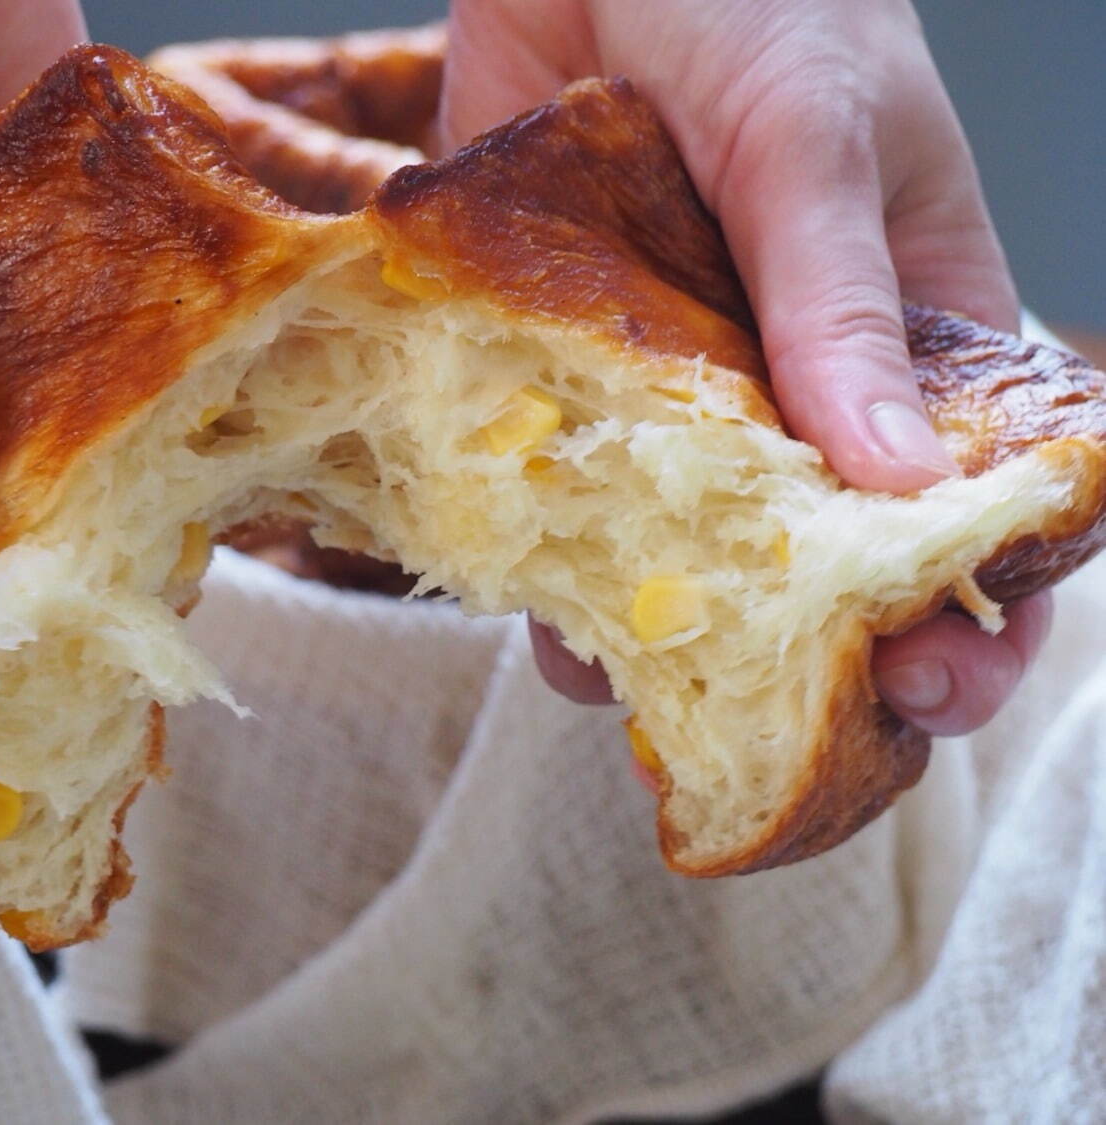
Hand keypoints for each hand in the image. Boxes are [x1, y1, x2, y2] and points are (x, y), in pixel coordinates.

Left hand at [445, 0, 1045, 735]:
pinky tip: (542, 618)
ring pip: (687, 548)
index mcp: (911, 332)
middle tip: (801, 732)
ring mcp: (675, 391)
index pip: (974, 499)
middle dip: (825, 657)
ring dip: (673, 632)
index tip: (944, 680)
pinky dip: (553, 561)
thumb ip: (846, 306)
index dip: (978, 602)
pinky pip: (564, 492)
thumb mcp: (818, 141)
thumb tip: (897, 481)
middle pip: (827, 557)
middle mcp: (794, 383)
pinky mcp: (565, 374)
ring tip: (650, 696)